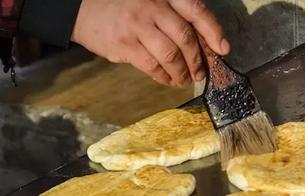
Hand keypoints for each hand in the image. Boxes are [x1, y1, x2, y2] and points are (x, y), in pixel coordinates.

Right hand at [71, 0, 229, 86]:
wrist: (81, 8)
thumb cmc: (122, 5)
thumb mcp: (150, 1)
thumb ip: (173, 16)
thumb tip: (203, 44)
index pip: (196, 11)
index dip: (213, 31)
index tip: (223, 49)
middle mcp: (152, 6)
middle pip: (186, 37)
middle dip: (197, 59)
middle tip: (201, 73)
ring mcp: (138, 25)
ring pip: (171, 55)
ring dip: (182, 72)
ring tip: (185, 80)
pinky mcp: (124, 44)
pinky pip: (152, 66)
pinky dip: (164, 77)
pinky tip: (168, 79)